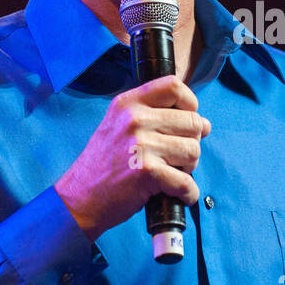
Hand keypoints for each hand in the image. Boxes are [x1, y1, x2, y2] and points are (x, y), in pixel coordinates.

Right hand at [54, 74, 210, 241]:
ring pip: (194, 151)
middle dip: (192, 143)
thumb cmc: (105, 165)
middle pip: (193, 122)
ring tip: (170, 173)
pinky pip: (186, 182)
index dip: (190, 104)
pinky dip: (188, 193)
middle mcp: (134, 119)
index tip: (186, 122)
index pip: (175, 86)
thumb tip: (205, 123)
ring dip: (189, 168)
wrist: (79, 198)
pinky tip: (178, 195)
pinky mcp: (146, 172)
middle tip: (175, 158)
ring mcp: (140, 145)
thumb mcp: (120, 126)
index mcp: (128, 103)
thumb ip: (157, 117)